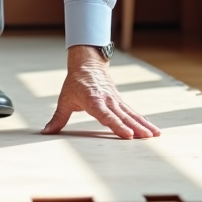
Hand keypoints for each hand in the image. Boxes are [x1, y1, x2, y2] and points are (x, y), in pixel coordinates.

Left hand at [41, 46, 161, 139]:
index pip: (106, 115)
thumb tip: (46, 132)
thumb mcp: (64, 99)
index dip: (116, 125)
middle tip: (147, 138)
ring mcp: (115, 100)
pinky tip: (152, 129)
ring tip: (155, 135)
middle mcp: (107, 100)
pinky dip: (143, 120)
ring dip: (144, 125)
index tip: (128, 134)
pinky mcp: (120, 101)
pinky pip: (132, 112)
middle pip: (123, 116)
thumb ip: (58, 119)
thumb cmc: (75, 83)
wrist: (87, 63)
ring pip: (131, 114)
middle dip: (135, 128)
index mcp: (93, 100)